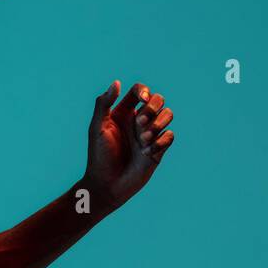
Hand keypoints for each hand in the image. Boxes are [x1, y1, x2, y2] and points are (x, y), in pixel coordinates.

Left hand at [84, 79, 174, 211]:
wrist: (107, 185)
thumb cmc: (99, 157)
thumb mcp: (97, 128)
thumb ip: (103, 104)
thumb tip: (117, 82)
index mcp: (123, 112)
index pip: (139, 91)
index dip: (144, 91)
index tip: (142, 100)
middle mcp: (138, 121)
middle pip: (158, 99)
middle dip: (153, 107)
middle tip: (140, 122)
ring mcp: (149, 135)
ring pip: (168, 115)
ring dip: (159, 124)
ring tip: (143, 141)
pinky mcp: (158, 149)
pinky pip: (170, 136)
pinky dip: (161, 142)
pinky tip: (147, 153)